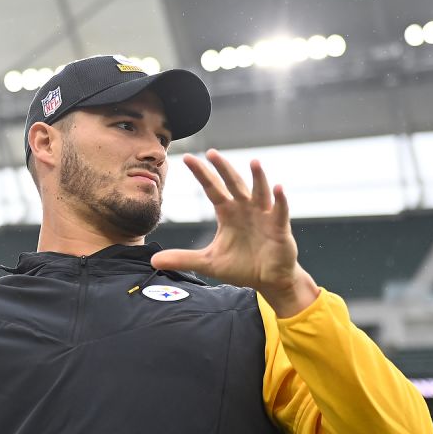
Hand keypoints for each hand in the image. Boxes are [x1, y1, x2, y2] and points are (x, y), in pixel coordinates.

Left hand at [150, 149, 318, 316]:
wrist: (268, 280)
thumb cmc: (242, 266)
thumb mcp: (208, 262)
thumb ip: (183, 258)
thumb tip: (153, 260)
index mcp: (227, 213)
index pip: (212, 189)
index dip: (202, 174)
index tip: (187, 157)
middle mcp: (245, 208)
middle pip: (233, 184)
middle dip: (223, 169)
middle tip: (212, 153)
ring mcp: (263, 215)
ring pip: (259, 192)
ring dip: (258, 177)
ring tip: (254, 162)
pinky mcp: (279, 227)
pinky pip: (280, 210)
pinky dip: (280, 199)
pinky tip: (278, 188)